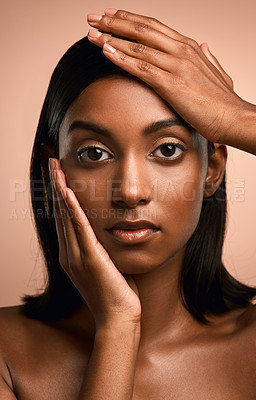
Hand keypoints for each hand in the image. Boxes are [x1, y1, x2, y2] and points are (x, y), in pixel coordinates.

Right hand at [49, 158, 140, 329]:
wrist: (118, 318)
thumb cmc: (116, 292)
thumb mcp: (106, 264)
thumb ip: (102, 247)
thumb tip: (109, 231)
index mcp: (72, 254)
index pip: (63, 218)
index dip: (59, 195)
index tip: (58, 175)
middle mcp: (69, 253)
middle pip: (59, 212)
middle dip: (55, 185)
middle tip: (52, 162)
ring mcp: (76, 257)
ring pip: (65, 216)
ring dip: (60, 189)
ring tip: (56, 168)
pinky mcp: (89, 259)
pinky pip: (79, 228)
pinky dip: (72, 209)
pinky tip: (67, 192)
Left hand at [87, 9, 246, 144]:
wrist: (234, 118)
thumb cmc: (223, 102)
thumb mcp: (217, 74)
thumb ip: (208, 58)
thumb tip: (203, 45)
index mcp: (189, 47)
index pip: (154, 27)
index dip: (130, 19)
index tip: (111, 15)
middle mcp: (182, 50)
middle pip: (142, 29)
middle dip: (114, 22)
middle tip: (92, 18)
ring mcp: (178, 65)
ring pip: (138, 46)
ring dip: (111, 38)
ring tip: (91, 34)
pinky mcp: (173, 84)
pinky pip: (142, 67)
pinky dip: (122, 58)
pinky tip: (106, 52)